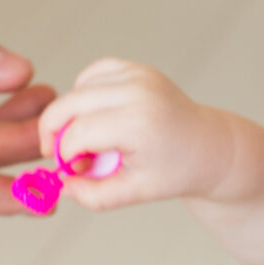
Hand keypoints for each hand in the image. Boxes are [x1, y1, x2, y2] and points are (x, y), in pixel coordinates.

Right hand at [36, 59, 230, 209]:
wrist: (208, 147)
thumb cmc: (175, 171)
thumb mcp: (135, 193)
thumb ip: (94, 195)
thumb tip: (59, 184)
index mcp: (138, 122)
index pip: (77, 134)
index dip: (63, 155)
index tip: (71, 171)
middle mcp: (137, 91)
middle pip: (69, 104)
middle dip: (54, 131)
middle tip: (61, 156)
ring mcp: (138, 75)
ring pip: (77, 89)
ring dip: (70, 115)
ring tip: (87, 141)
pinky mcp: (137, 69)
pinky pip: (93, 75)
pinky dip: (84, 95)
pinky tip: (94, 117)